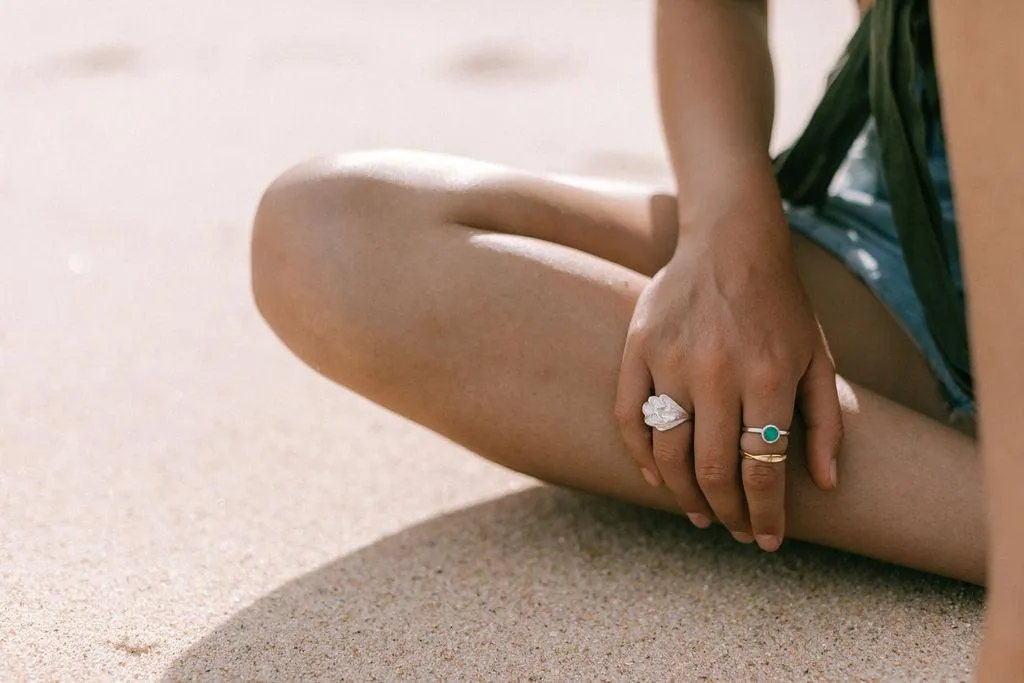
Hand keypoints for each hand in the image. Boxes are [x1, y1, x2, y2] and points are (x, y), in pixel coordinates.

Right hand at [615, 202, 841, 550]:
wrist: (730, 243)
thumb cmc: (781, 305)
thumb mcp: (819, 357)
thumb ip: (825, 421)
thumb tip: (823, 485)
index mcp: (769, 376)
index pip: (763, 469)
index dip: (765, 514)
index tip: (765, 540)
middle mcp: (718, 372)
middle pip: (713, 470)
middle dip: (727, 513)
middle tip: (734, 529)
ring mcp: (672, 360)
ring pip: (667, 452)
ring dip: (683, 494)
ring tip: (700, 512)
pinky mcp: (639, 348)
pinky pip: (629, 416)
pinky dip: (640, 455)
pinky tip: (657, 476)